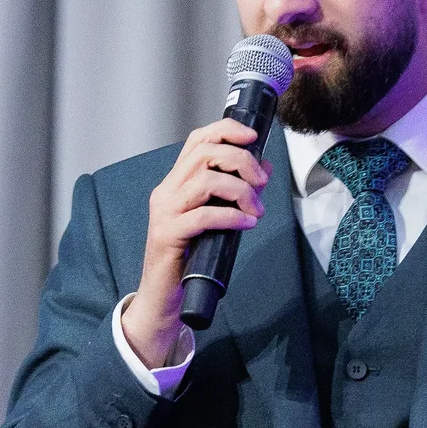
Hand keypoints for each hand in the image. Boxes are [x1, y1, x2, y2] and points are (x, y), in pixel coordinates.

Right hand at [121, 119, 267, 367]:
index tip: (253, 136)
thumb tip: (263, 167)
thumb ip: (234, 193)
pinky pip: (203, 215)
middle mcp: (166, 192)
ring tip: (256, 209)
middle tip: (262, 181)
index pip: (197, 140)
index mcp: (175, 183)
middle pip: (204, 154)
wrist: (163, 296)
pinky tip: (246, 223)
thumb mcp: (215, 218)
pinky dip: (231, 216)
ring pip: (204, 180)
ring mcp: (164, 212)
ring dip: (240, 190)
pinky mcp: (168, 235)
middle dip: (241, 160)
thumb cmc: (190, 257)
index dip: (226, 131)